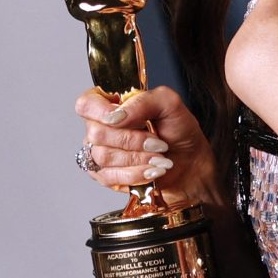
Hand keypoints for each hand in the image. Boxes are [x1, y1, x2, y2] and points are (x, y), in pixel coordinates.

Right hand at [75, 86, 219, 201]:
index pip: (86, 104)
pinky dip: (136, 174)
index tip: (122, 118)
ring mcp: (100, 153)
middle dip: (132, 140)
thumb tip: (116, 115)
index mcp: (111, 104)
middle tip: (158, 142)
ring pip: (103, 156)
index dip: (100, 111)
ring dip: (138, 158)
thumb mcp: (169, 104)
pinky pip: (109, 176)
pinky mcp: (106, 176)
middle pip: (96, 133)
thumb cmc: (179, 132)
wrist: (191, 164)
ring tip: (160, 157)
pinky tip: (153, 171)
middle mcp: (100, 128)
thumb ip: (143, 100)